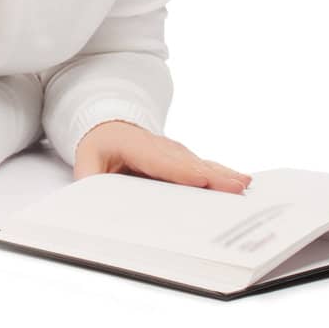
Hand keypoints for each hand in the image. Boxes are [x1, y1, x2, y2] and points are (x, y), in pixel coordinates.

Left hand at [73, 119, 252, 193]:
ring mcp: (174, 152)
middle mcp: (159, 147)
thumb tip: (93, 199)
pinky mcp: (183, 160)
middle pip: (187, 163)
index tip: (199, 178)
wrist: (108, 128)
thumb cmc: (99, 148)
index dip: (180, 169)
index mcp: (133, 144)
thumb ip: (90, 180)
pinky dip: (222, 175)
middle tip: (235, 187)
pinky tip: (240, 182)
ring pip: (199, 164)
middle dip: (211, 175)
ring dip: (222, 175)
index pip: (158, 159)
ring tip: (242, 185)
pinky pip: (203, 168)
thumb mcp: (86, 163)